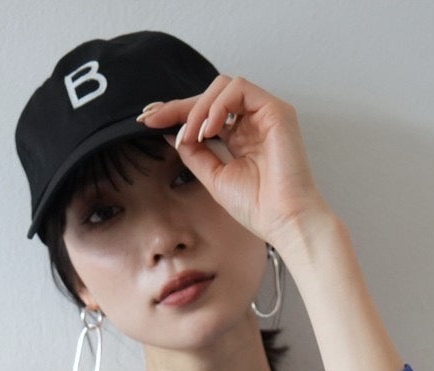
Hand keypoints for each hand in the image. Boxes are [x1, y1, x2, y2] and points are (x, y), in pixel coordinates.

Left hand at [137, 76, 332, 246]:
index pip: (206, 114)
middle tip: (155, 119)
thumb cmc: (259, 207)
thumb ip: (195, 153)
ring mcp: (266, 113)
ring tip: (191, 134)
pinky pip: (239, 89)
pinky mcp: (276, 110)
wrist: (285, 221)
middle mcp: (254, 121)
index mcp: (241, 137)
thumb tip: (171, 134)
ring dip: (200, 107)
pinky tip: (208, 128)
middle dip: (180, 105)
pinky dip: (218, 105)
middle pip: (212, 95)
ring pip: (223, 87)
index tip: (148, 121)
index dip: (176, 113)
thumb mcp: (215, 178)